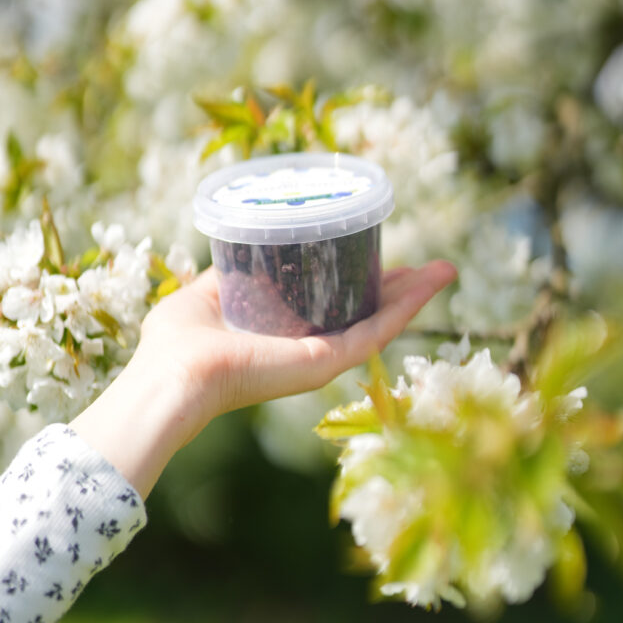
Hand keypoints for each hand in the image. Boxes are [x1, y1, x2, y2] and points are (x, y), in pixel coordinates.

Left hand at [71, 260, 456, 497]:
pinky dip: (408, 306)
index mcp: (283, 338)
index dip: (358, 283)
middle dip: (399, 290)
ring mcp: (322, 358)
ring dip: (416, 295)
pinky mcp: (327, 361)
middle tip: (429, 267)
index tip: (377, 258)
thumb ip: (226, 276)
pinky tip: (432, 284)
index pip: (332, 310)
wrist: (176, 375)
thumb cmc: (178, 343)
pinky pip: (378, 330)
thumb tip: (240, 246)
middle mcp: (308, 350)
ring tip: (446, 270)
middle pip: (365, 315)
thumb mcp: (205, 295)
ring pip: (381, 321)